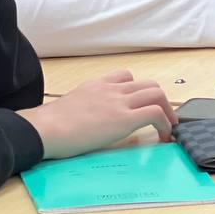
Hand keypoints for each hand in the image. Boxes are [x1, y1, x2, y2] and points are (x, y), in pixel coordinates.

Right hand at [17, 70, 175, 159]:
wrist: (46, 128)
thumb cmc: (49, 124)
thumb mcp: (70, 105)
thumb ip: (83, 106)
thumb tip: (82, 120)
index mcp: (97, 85)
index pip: (126, 77)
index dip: (139, 91)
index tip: (142, 104)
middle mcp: (112, 89)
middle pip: (148, 84)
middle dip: (159, 100)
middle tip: (163, 117)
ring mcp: (119, 102)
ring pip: (156, 94)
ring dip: (167, 110)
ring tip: (168, 126)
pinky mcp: (124, 119)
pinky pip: (155, 113)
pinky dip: (165, 123)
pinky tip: (164, 136)